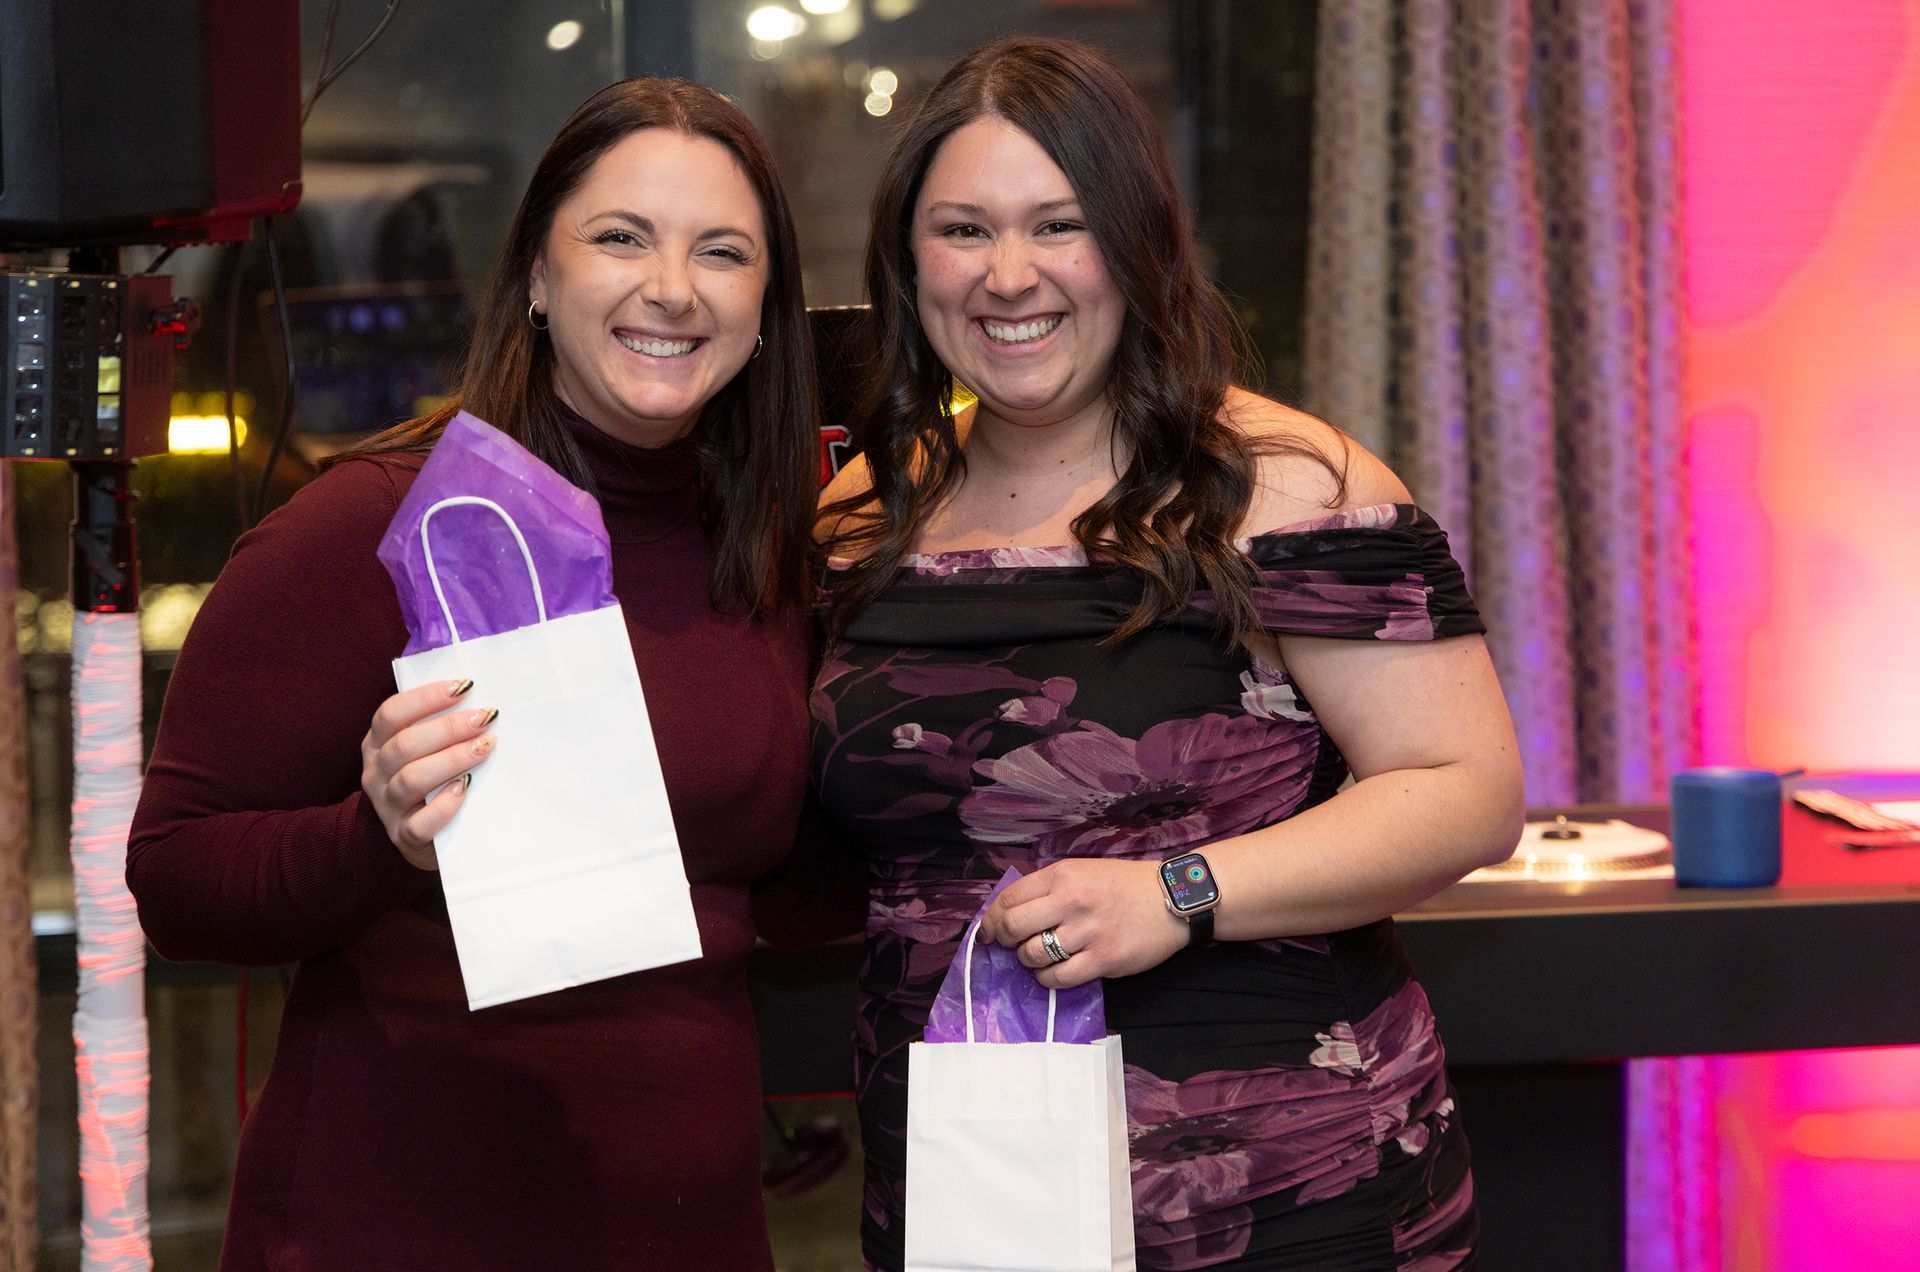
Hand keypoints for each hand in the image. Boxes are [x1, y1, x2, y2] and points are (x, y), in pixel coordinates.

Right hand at [360, 679, 496, 870]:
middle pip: (405, 744)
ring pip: (412, 779)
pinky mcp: (404, 836)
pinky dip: (444, 805)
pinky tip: (464, 790)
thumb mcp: (423, 751)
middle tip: (484, 719)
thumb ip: (437, 727)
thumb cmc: (431, 783)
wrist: (421, 840)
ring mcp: (387, 807)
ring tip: (484, 747)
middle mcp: (375, 774)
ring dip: (452, 759)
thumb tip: (477, 697)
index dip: (426, 698)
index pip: (390, 714)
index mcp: (376, 745)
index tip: (464, 687)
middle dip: (449, 728)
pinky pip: (421, 823)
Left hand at [977, 858, 1191, 988]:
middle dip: (1003, 939)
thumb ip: (1048, 888)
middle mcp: (1071, 901)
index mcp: (1063, 875)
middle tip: (1010, 945)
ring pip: (1033, 954)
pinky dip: (1048, 978)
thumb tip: (1009, 911)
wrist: (1171, 899)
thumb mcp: (1082, 872)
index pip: (1009, 898)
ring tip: (1040, 956)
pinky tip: (1054, 971)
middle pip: (1013, 926)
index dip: (991, 918)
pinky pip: (1058, 978)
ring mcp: (1087, 932)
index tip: (988, 931)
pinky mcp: (1102, 960)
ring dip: (1028, 960)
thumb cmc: (1123, 885)